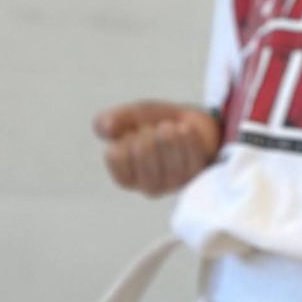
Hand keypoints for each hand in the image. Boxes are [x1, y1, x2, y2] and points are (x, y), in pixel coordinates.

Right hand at [94, 100, 220, 195]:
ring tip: (169, 127)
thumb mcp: (132, 116)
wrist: (191, 125)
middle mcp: (148, 185)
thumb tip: (106, 128)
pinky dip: (188, 138)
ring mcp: (173, 183)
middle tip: (153, 129)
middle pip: (143, 153)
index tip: (131, 133)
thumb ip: (114, 120)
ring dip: (169, 135)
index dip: (123, 138)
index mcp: (127, 176)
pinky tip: (185, 129)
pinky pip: (191, 158)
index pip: (116, 157)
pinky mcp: (195, 176)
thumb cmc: (156, 125)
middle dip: (148, 133)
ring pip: (169, 158)